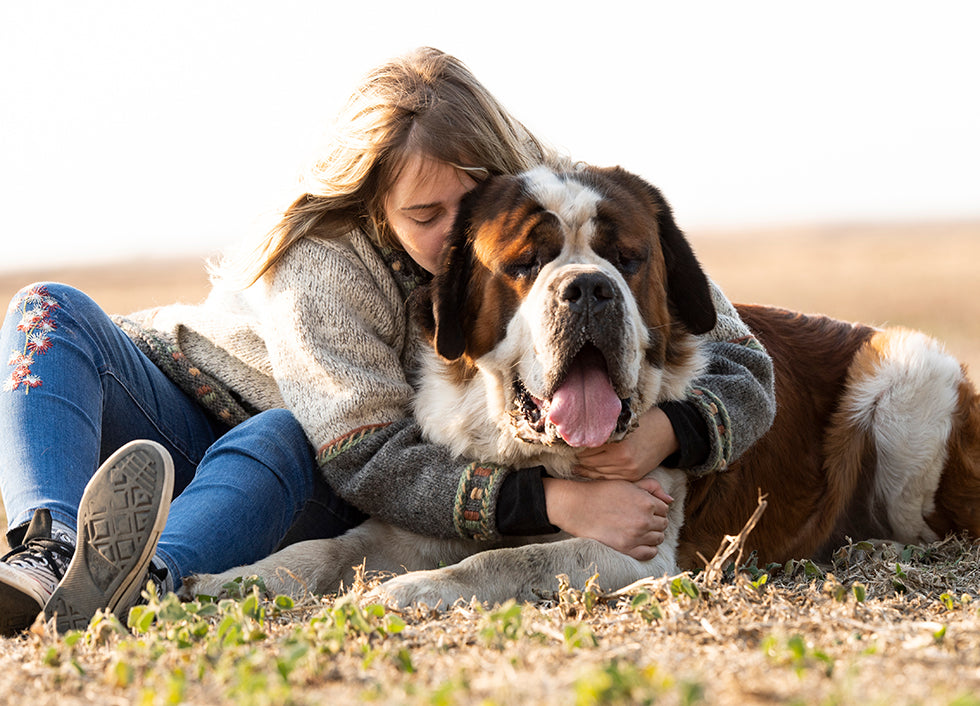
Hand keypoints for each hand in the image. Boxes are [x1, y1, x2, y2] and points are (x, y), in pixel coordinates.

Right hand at [543, 476, 670, 559]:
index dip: (656, 509)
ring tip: (640, 530)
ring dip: (653, 535)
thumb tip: (671, 500)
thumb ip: (652, 487)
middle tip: (642, 520)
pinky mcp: (627, 548)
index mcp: (647, 502)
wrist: (579, 507)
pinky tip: (640, 542)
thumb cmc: (603, 492)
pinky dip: (649, 549)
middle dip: (655, 521)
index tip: (645, 510)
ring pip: (658, 539)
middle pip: (663, 524)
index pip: (664, 509)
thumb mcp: (628, 483)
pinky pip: (650, 553)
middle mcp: (645, 520)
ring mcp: (637, 536)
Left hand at [574, 406, 678, 481]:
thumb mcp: (621, 422)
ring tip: (575, 466)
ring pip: (597, 474)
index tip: (565, 446)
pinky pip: (609, 479)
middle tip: (566, 458)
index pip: (586, 450)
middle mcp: (622, 460)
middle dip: (578, 460)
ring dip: (585, 470)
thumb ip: (603, 429)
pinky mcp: (633, 477)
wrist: (667, 432)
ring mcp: (628, 471)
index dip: (574, 448)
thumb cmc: (642, 422)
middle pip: (589, 464)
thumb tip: (577, 429)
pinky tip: (589, 472)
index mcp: (616, 444)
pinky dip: (598, 476)